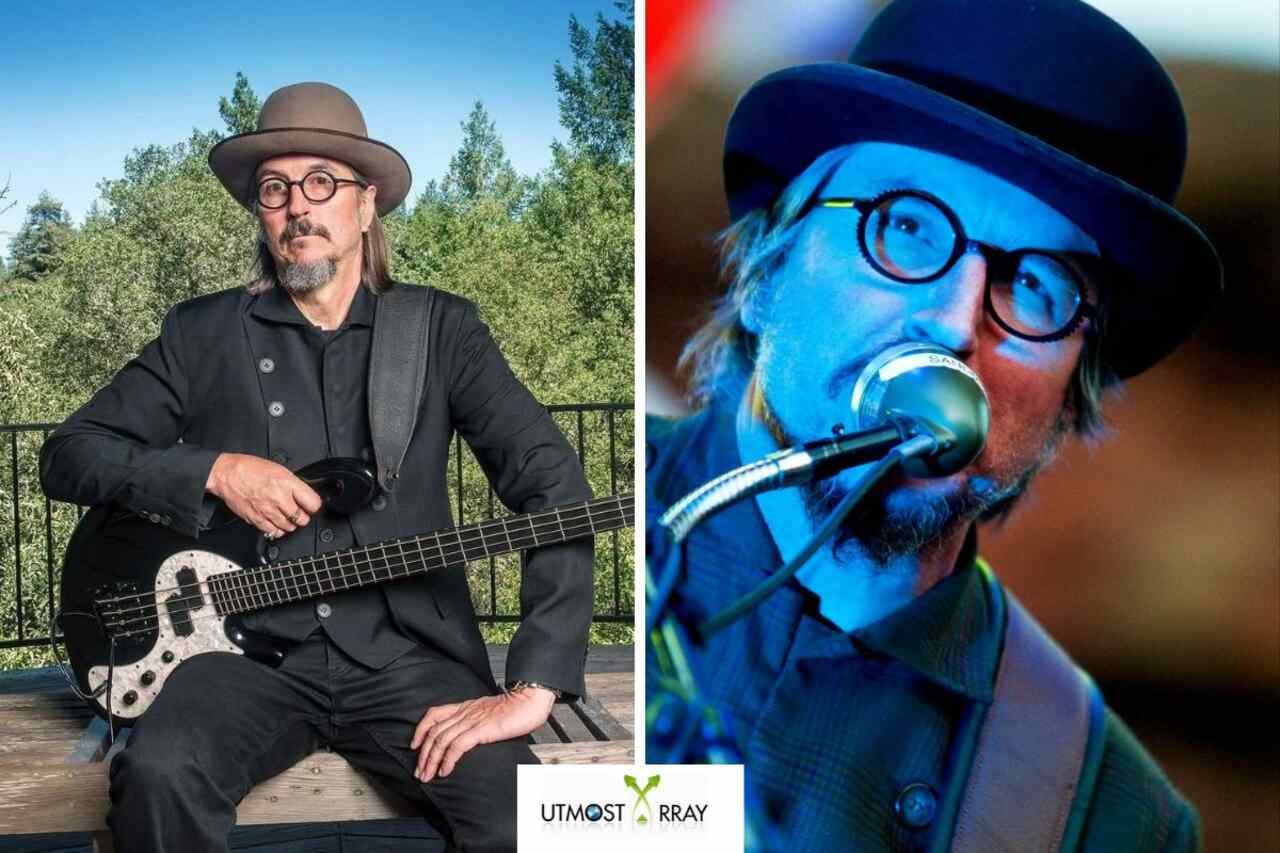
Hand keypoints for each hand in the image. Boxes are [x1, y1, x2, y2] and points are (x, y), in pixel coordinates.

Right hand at [206, 452, 322, 538]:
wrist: (226, 474)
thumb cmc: (249, 468)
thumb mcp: (278, 469)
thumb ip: (293, 484)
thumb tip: (303, 494)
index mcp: (287, 483)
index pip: (313, 503)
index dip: (314, 505)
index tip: (311, 505)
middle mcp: (279, 498)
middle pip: (302, 519)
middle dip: (303, 516)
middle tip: (299, 512)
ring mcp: (267, 510)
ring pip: (289, 528)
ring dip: (290, 524)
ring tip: (286, 517)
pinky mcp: (256, 519)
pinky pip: (272, 531)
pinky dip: (276, 529)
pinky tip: (275, 522)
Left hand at [411, 687, 555, 781]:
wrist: (530, 699)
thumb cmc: (518, 707)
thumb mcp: (492, 712)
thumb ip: (481, 722)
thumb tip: (477, 737)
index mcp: (466, 706)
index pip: (434, 714)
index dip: (421, 729)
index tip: (415, 745)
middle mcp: (465, 712)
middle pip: (434, 732)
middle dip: (423, 754)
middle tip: (419, 772)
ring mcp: (472, 720)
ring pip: (442, 740)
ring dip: (431, 760)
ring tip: (428, 776)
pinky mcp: (481, 729)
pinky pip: (457, 746)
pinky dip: (448, 759)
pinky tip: (445, 771)